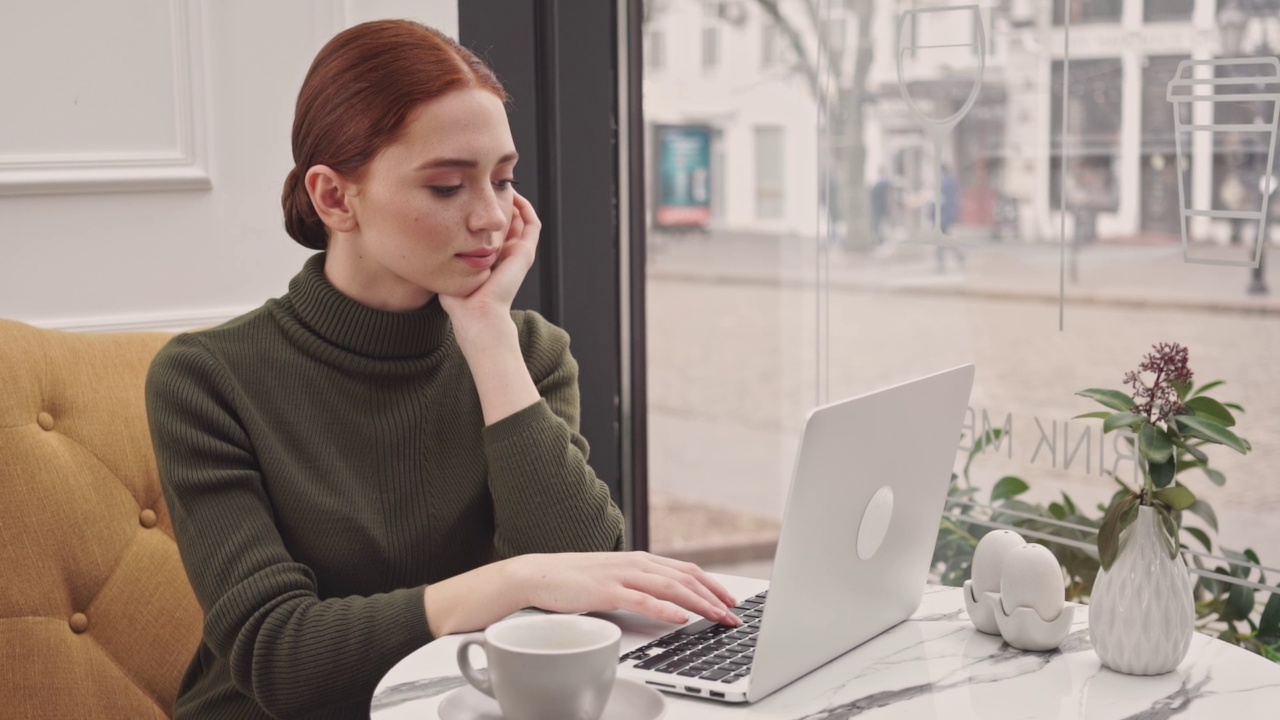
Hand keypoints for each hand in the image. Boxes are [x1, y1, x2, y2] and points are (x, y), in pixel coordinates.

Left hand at [438, 191, 539, 334]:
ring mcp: (518, 252)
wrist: (476, 314)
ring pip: (522, 219)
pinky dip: (525, 207)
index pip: (493, 229)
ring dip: (514, 200)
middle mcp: (507, 254)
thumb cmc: (459, 300)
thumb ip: (444, 253)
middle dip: (500, 201)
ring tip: (501, 183)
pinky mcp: (525, 252)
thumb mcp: (449, 268)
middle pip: (508, 220)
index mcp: (492, 258)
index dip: (485, 210)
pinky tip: (512, 193)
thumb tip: (424, 237)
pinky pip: (531, 223)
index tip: (472, 194)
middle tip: (488, 183)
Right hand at [513, 551, 741, 626]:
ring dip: (699, 603)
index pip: (686, 569)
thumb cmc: (574, 580)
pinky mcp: (606, 591)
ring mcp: (621, 575)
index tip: (730, 599)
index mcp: (640, 560)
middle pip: (685, 577)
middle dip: (714, 596)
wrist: (538, 575)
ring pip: (670, 587)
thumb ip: (638, 584)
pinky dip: (665, 609)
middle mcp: (636, 563)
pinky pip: (642, 600)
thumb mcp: (614, 578)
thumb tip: (664, 600)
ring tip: (718, 616)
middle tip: (734, 613)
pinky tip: (681, 617)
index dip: (712, 584)